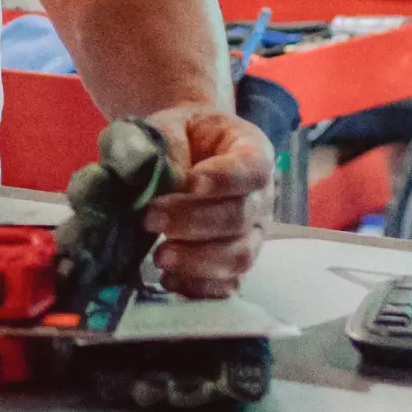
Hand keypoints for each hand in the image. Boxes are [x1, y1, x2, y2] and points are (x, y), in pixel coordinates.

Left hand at [139, 106, 274, 298]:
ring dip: (198, 260)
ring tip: (160, 257)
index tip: (192, 181)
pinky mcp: (234, 263)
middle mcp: (260, 197)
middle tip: (150, 219)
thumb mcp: (170, 124)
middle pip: (240, 216)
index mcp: (251, 151)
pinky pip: (229, 285)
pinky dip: (200, 288)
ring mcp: (251, 234)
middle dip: (194, 221)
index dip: (226, 178)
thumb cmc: (179, 135)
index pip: (252, 168)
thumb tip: (154, 174)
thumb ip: (165, 142)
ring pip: (240, 256)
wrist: (182, 150)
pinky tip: (169, 280)